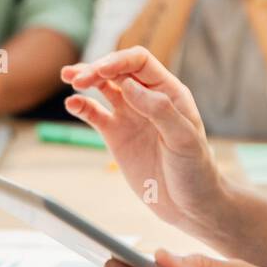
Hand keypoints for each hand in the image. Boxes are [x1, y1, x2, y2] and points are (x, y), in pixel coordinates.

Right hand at [61, 46, 225, 236]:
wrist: (189, 205)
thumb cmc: (196, 170)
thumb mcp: (184, 139)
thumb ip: (160, 110)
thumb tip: (130, 85)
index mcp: (169, 92)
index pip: (139, 62)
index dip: (118, 61)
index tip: (100, 71)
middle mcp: (147, 98)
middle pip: (118, 70)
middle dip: (97, 68)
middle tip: (78, 78)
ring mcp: (130, 116)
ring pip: (104, 87)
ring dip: (86, 78)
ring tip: (69, 77)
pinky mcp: (116, 135)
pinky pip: (95, 114)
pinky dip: (81, 106)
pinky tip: (71, 104)